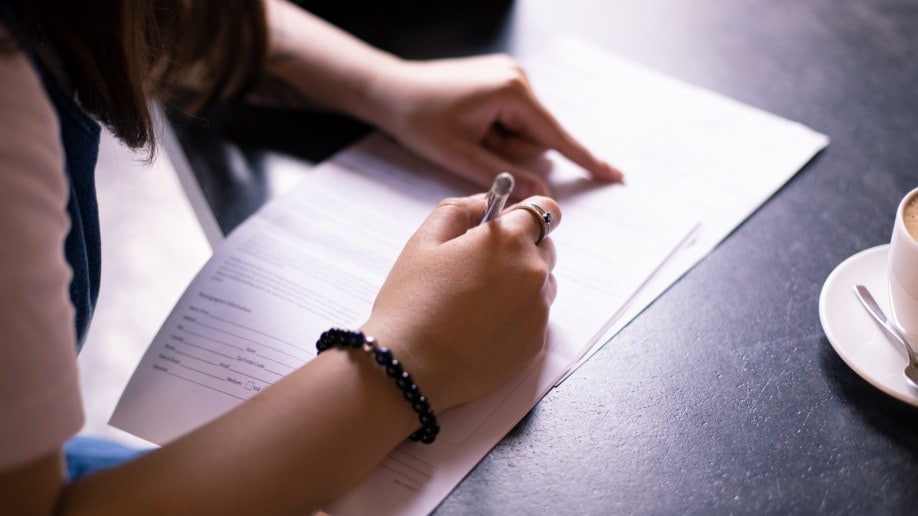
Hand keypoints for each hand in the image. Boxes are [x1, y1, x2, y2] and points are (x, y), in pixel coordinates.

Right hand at [361, 194, 561, 410]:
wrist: (410, 369)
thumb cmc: (412, 302)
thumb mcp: (424, 241)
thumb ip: (460, 209)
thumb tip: (486, 202)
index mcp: (509, 241)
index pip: (545, 209)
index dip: (525, 214)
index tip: (509, 224)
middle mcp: (534, 273)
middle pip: (545, 248)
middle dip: (520, 250)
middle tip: (479, 268)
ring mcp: (538, 312)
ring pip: (542, 285)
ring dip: (520, 285)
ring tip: (476, 303)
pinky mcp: (535, 345)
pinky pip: (534, 319)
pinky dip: (515, 318)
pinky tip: (479, 328)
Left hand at [368, 54, 622, 198]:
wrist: (390, 91)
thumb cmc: (419, 120)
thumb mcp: (461, 155)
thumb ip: (505, 176)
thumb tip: (541, 193)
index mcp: (512, 92)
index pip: (556, 136)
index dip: (585, 159)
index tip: (614, 175)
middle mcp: (518, 79)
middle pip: (536, 138)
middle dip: (508, 152)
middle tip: (471, 144)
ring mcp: (511, 78)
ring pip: (524, 132)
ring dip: (499, 144)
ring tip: (466, 134)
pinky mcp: (503, 83)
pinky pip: (513, 121)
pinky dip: (496, 133)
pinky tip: (470, 126)